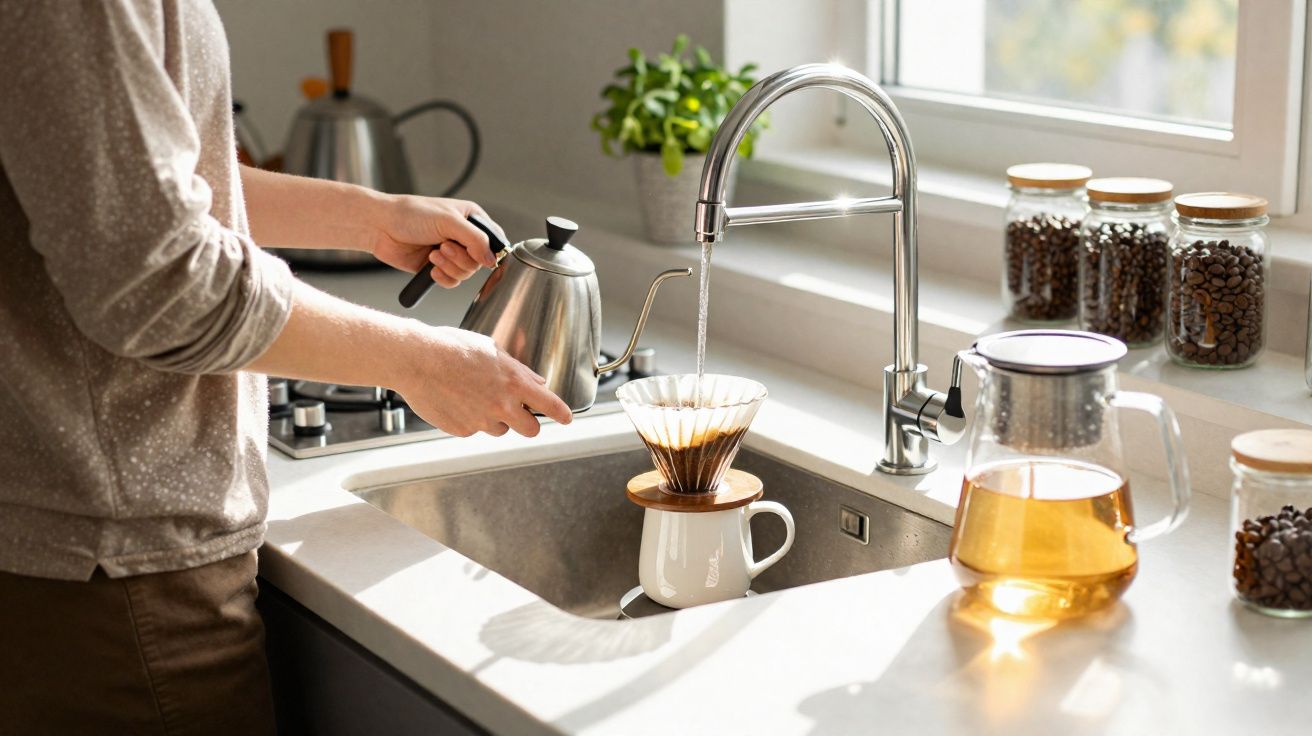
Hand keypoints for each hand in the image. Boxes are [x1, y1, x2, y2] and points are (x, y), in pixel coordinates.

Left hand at [370, 196, 506, 287]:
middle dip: (461, 258)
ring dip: (449, 266)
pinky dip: (442, 277)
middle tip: (443, 247)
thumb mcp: (449, 221)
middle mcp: (463, 237)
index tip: (478, 255)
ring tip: (433, 255)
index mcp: (471, 219)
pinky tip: (430, 267)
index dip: (489, 252)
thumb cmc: (411, 214)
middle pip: (479, 261)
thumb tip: (491, 261)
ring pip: (466, 273)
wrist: (381, 226)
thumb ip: (475, 240)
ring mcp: (450, 253)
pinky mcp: (438, 267)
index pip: (494, 240)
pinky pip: (452, 281)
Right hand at [396, 325, 572, 437]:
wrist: (417, 359)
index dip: (562, 414)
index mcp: (514, 382)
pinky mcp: (462, 430)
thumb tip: (537, 382)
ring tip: (472, 396)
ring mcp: (482, 421)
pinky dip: (468, 420)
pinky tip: (455, 400)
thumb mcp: (491, 349)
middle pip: (530, 430)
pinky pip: (472, 430)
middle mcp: (502, 406)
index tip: (567, 418)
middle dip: (527, 424)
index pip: (549, 404)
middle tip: (518, 414)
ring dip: (493, 419)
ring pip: (498, 429)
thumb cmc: (451, 347)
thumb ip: (518, 370)